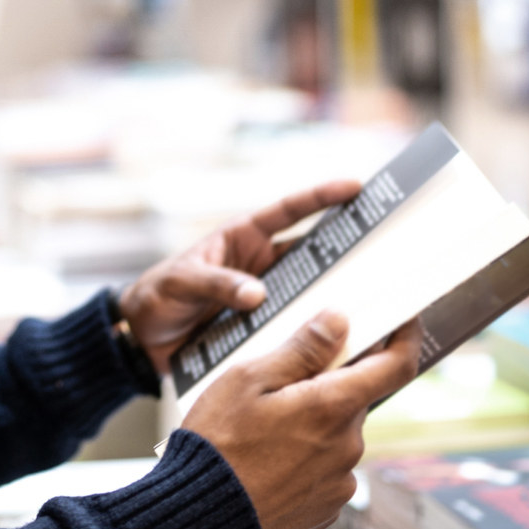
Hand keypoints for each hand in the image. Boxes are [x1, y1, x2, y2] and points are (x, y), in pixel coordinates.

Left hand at [115, 180, 358, 375]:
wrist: (141, 340)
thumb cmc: (156, 296)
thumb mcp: (181, 282)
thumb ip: (216, 283)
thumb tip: (257, 294)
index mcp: (244, 237)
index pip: (289, 211)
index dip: (322, 197)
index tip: (356, 187)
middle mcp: (263, 265)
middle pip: (313, 251)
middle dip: (347, 248)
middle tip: (386, 247)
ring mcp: (268, 297)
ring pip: (311, 292)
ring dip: (335, 296)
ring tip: (374, 300)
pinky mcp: (265, 329)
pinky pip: (296, 328)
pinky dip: (316, 333)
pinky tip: (341, 342)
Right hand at [182, 311, 422, 528]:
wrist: (198, 518)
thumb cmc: (218, 443)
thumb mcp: (248, 379)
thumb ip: (301, 349)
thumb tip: (340, 321)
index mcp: (332, 407)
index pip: (396, 366)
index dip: (405, 337)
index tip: (403, 321)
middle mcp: (348, 446)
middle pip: (354, 399)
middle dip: (327, 386)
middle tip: (280, 386)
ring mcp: (340, 482)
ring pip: (337, 435)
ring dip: (313, 425)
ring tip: (262, 433)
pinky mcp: (327, 509)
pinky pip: (326, 470)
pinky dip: (305, 459)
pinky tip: (268, 463)